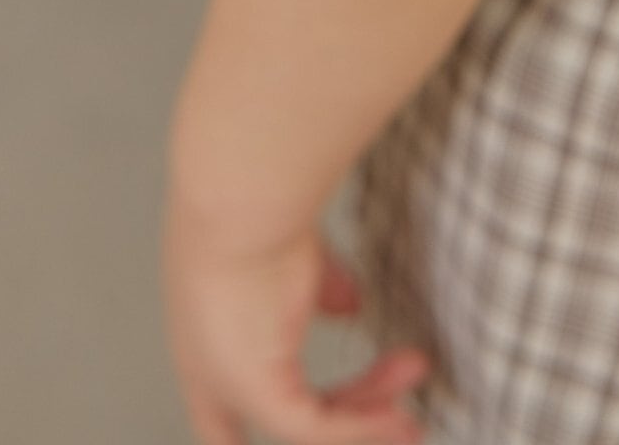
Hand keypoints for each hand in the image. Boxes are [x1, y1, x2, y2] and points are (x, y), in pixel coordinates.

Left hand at [162, 190, 431, 444]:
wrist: (240, 197)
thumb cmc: (254, 205)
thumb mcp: (295, 254)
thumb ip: (321, 288)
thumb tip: (350, 304)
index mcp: (206, 329)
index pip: (213, 406)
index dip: (237, 427)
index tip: (258, 437)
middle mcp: (211, 367)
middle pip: (280, 417)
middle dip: (342, 419)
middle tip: (392, 419)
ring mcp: (233, 384)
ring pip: (307, 426)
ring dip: (366, 421)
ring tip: (412, 424)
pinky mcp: (263, 393)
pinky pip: (321, 428)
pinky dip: (366, 426)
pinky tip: (401, 417)